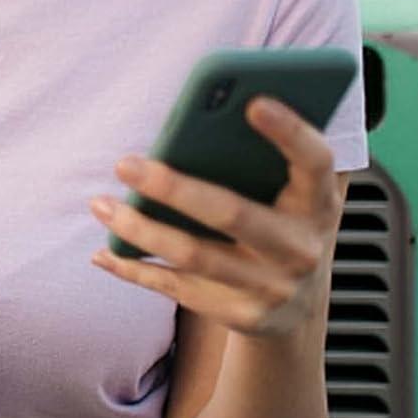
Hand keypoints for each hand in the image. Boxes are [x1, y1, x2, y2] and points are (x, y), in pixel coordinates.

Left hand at [87, 97, 340, 339]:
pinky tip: (104, 252)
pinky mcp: (241, 315)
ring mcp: (271, 287)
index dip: (290, 132)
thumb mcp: (291, 193)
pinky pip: (176, 288)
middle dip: (173, 188)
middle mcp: (300, 247)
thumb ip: (263, 158)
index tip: (254, 102)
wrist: (299, 308)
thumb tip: (199, 116)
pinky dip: (134, 270)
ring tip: (100, 203)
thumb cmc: (281, 223)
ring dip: (139, 230)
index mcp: (317, 202)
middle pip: (232, 213)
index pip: (313, 161)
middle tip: (124, 163)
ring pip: (193, 255)